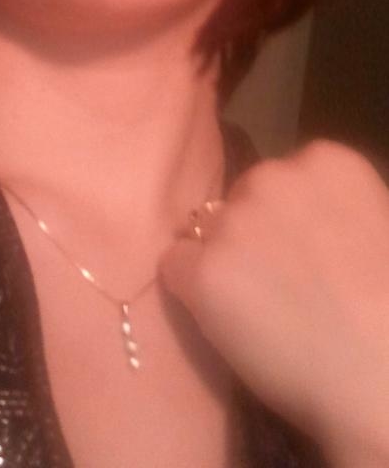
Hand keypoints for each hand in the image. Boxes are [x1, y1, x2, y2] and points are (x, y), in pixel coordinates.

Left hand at [159, 140, 388, 466]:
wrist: (381, 380)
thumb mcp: (375, 228)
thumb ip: (331, 207)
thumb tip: (301, 217)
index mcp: (326, 162)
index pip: (280, 174)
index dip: (286, 215)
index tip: (304, 250)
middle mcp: (273, 177)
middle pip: (239, 197)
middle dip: (250, 231)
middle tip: (277, 281)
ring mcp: (234, 222)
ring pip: (204, 231)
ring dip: (219, 258)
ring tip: (252, 306)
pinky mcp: (202, 269)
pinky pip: (174, 266)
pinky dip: (188, 288)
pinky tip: (220, 317)